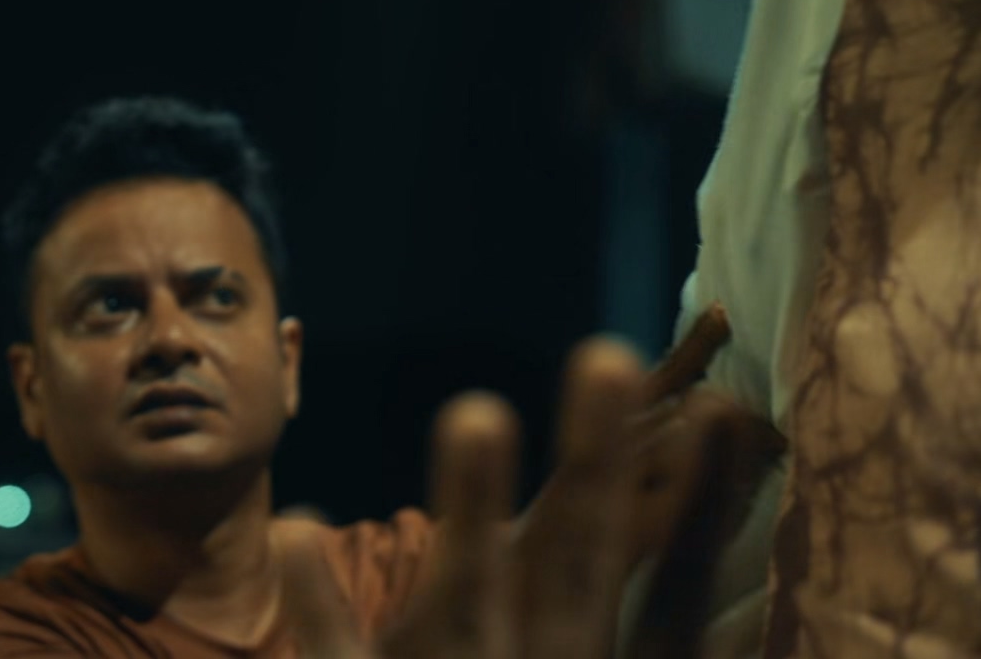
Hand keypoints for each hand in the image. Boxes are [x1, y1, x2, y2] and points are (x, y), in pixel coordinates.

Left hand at [283, 306, 781, 658]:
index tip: (681, 387)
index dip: (648, 472)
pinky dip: (321, 599)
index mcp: (570, 650)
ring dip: (474, 507)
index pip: (609, 550)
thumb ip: (586, 585)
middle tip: (609, 352)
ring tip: (479, 409)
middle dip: (595, 464)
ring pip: (469, 594)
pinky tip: (299, 524)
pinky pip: (345, 654)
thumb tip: (661, 481)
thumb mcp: (549, 648)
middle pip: (577, 557)